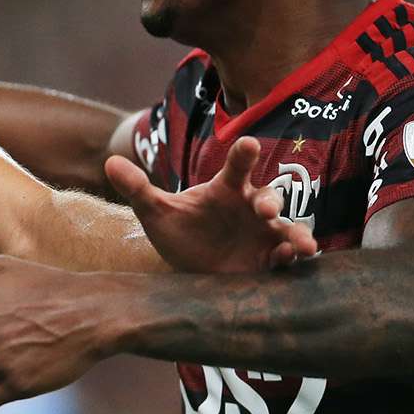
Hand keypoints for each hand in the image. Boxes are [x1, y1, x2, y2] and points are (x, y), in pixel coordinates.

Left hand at [109, 135, 317, 272]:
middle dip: (272, 201)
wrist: (188, 269)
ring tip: (303, 246)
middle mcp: (250, 208)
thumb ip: (137, 188)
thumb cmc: (179, 232)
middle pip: (269, 196)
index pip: (237, 166)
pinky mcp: (270, 259)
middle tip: (266, 209)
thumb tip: (109, 161)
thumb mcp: (155, 212)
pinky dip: (291, 258)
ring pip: (288, 228)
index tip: (248, 143)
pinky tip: (290, 261)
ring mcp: (264, 234)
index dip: (243, 154)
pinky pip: (286, 256)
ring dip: (298, 235)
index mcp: (226, 189)